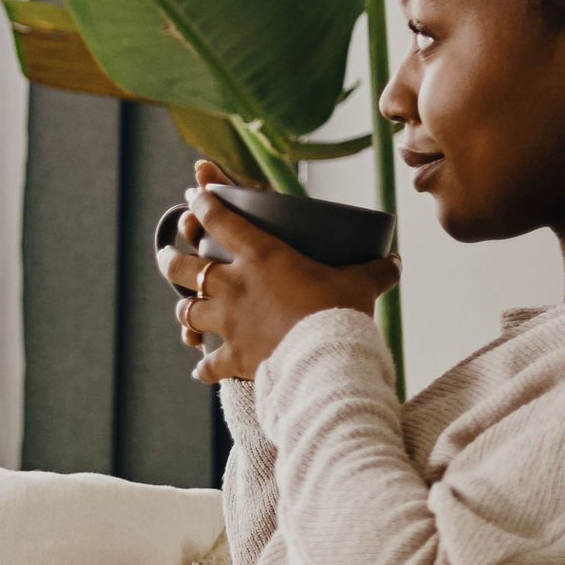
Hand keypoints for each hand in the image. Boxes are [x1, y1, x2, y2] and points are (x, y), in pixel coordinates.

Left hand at [157, 161, 398, 384]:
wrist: (325, 360)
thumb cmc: (340, 313)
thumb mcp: (360, 285)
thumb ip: (376, 271)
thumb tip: (396, 263)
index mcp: (260, 255)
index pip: (220, 219)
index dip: (203, 202)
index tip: (194, 194)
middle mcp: (233, 285)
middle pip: (185, 267)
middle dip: (172, 258)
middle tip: (168, 254)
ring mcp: (227, 322)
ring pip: (186, 310)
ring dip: (183, 309)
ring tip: (182, 308)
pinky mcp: (232, 357)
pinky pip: (208, 364)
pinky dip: (204, 367)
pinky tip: (200, 369)